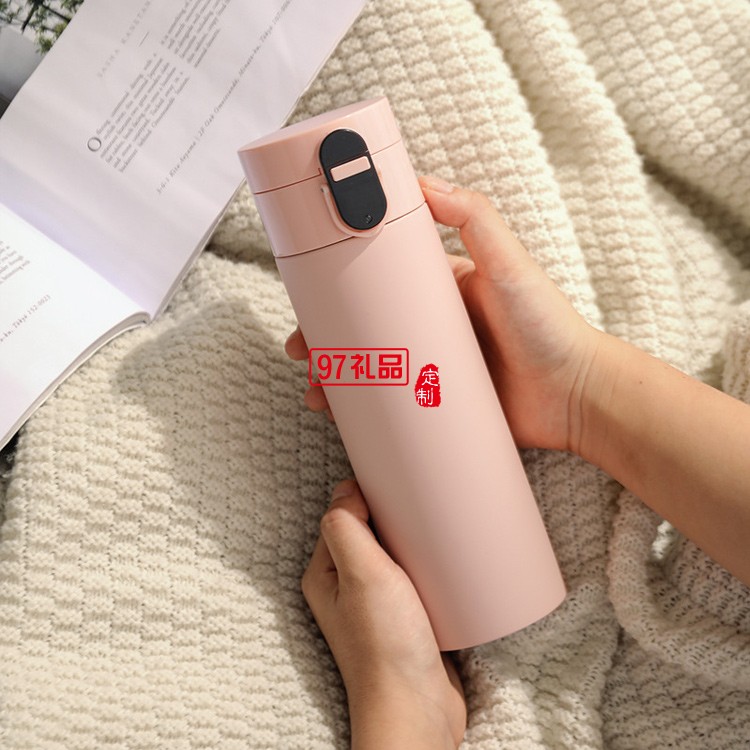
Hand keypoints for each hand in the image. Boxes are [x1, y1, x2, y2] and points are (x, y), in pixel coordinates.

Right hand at [287, 177, 600, 451]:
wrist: (577, 397)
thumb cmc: (549, 327)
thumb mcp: (510, 264)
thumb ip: (474, 217)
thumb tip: (422, 180)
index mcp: (442, 291)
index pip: (379, 285)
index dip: (340, 293)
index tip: (312, 302)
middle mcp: (432, 328)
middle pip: (365, 332)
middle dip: (327, 344)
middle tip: (303, 354)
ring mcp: (434, 369)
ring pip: (372, 373)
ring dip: (338, 382)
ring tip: (318, 395)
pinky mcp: (440, 405)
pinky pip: (394, 409)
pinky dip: (365, 413)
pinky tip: (343, 420)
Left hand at [302, 480, 465, 749]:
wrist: (417, 708)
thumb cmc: (384, 647)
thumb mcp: (361, 575)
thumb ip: (347, 528)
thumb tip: (347, 489)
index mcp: (326, 573)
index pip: (343, 515)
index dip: (367, 495)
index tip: (395, 484)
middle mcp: (347, 587)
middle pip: (371, 532)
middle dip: (394, 516)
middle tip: (422, 505)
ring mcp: (377, 603)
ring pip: (396, 553)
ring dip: (415, 540)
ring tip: (437, 528)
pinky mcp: (405, 616)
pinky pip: (415, 577)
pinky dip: (429, 564)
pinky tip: (446, 559)